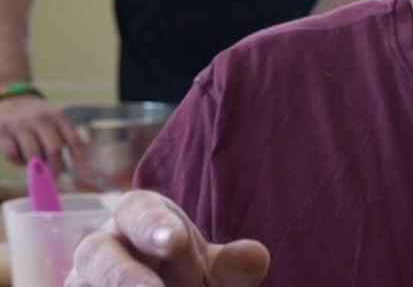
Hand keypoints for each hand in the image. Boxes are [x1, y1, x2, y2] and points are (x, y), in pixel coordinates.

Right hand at [0, 94, 82, 173]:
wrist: (11, 100)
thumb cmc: (38, 116)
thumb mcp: (55, 118)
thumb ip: (65, 136)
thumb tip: (76, 164)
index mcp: (58, 115)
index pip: (73, 139)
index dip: (78, 158)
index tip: (81, 172)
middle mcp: (41, 118)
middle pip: (53, 149)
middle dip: (55, 167)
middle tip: (54, 178)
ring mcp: (20, 124)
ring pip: (32, 155)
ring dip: (36, 166)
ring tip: (36, 167)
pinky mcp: (3, 132)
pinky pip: (13, 155)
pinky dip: (18, 162)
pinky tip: (21, 160)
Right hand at [67, 190, 269, 286]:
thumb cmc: (193, 279)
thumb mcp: (217, 274)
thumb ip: (235, 267)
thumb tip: (255, 256)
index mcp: (140, 219)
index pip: (137, 208)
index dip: (153, 224)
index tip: (175, 242)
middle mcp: (103, 248)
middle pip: (96, 251)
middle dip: (123, 274)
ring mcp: (83, 282)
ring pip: (81, 286)